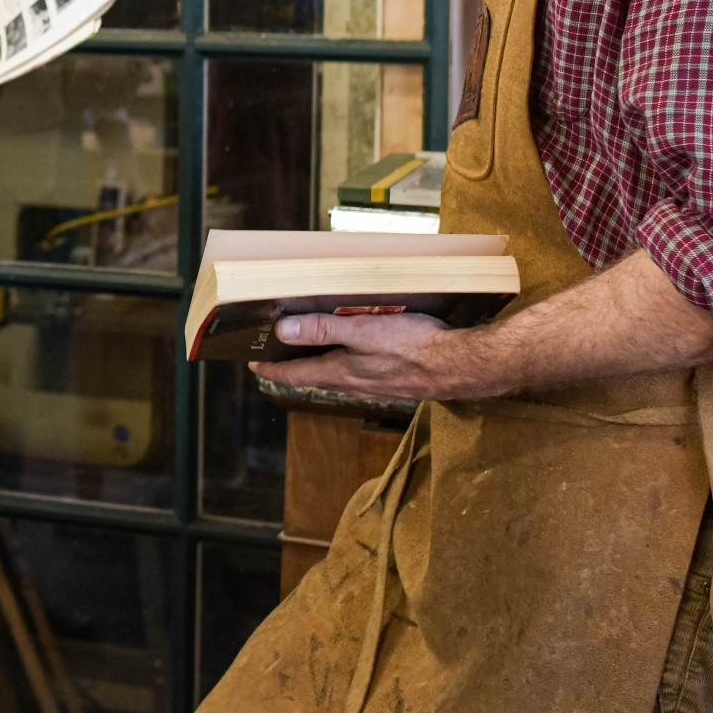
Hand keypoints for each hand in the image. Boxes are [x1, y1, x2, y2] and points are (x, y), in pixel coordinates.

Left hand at [248, 312, 461, 398]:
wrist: (460, 367)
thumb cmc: (414, 347)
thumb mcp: (363, 331)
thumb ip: (323, 329)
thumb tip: (283, 330)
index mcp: (340, 372)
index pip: (293, 373)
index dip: (270, 367)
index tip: (251, 362)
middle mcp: (353, 382)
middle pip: (312, 374)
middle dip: (290, 363)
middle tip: (273, 350)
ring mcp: (374, 383)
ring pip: (335, 373)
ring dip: (317, 362)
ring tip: (306, 346)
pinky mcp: (392, 379)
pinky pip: (357, 371)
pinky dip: (343, 360)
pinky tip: (351, 349)